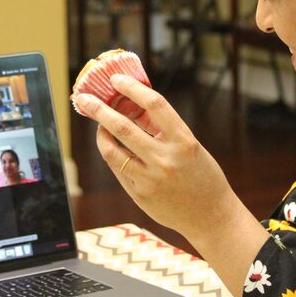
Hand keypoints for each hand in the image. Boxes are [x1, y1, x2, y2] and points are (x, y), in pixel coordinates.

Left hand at [74, 74, 234, 240]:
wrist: (211, 216)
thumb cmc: (202, 176)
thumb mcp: (190, 146)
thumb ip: (163, 130)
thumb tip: (132, 108)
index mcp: (184, 141)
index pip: (155, 104)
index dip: (132, 88)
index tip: (116, 80)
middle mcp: (165, 158)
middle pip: (123, 126)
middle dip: (100, 110)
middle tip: (84, 98)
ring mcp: (150, 178)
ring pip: (112, 149)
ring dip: (101, 133)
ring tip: (98, 125)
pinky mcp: (140, 194)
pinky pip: (117, 168)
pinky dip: (111, 153)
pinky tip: (110, 146)